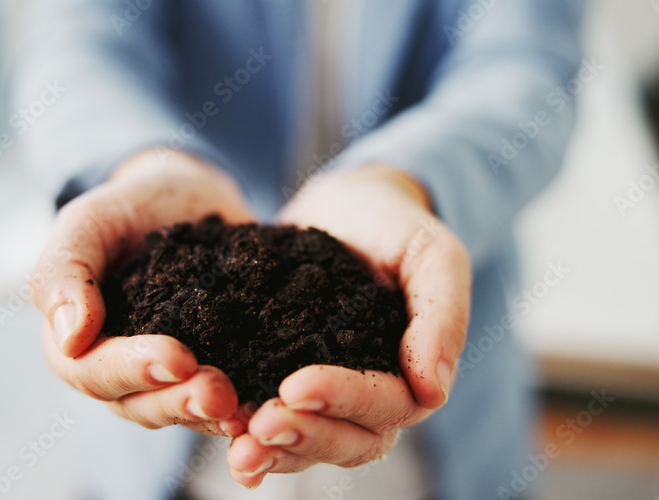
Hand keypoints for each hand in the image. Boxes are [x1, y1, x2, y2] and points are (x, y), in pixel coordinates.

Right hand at [30, 150, 254, 436]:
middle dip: (179, 400)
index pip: (94, 371)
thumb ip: (64, 270)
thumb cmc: (129, 205)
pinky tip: (266, 407)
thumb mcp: (89, 220)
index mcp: (78, 343)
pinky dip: (242, 408)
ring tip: (244, 407)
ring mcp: (168, 378)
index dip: (134, 369)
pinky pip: (222, 402)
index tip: (177, 358)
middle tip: (219, 393)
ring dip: (211, 414)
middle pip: (140, 404)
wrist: (188, 197)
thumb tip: (68, 337)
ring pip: (181, 412)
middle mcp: (120, 372)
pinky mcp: (213, 371)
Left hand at [227, 164, 470, 486]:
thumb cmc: (399, 228)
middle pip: (346, 441)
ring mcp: (327, 397)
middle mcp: (370, 400)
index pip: (385, 406)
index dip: (343, 399)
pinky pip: (270, 419)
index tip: (296, 386)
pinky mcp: (283, 381)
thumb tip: (434, 391)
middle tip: (257, 427)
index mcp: (412, 377)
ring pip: (307, 444)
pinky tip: (215, 431)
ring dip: (272, 450)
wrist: (350, 209)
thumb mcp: (433, 256)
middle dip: (303, 437)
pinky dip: (246, 433)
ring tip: (234, 445)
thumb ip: (442, 316)